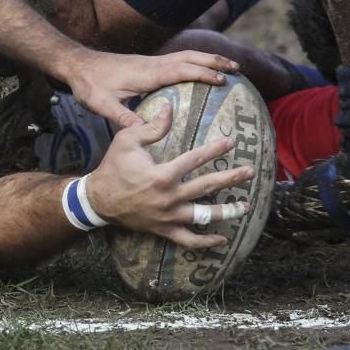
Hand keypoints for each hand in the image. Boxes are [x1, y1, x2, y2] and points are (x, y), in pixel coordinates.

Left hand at [67, 49, 239, 128]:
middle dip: (214, 61)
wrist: (77, 65)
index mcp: (147, 74)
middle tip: (238, 68)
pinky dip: (194, 62)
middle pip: (190, 58)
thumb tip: (144, 132)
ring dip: (207, 59)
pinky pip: (177, 60)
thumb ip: (123, 118)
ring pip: (185, 56)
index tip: (223, 79)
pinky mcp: (147, 64)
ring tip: (228, 66)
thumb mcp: (103, 105)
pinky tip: (200, 71)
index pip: (181, 70)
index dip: (203, 73)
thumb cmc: (90, 85)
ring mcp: (151, 63)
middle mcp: (153, 64)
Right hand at [85, 103, 253, 249]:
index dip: (215, 149)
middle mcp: (169, 197)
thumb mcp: (127, 141)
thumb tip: (171, 107)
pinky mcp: (164, 230)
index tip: (230, 142)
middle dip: (231, 178)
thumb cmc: (113, 167)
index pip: (195, 159)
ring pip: (204, 216)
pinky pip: (188, 240)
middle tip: (250, 171)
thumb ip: (152, 126)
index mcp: (162, 174)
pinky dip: (206, 242)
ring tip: (245, 206)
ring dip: (228, 211)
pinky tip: (222, 239)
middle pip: (207, 187)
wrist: (98, 200)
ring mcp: (168, 216)